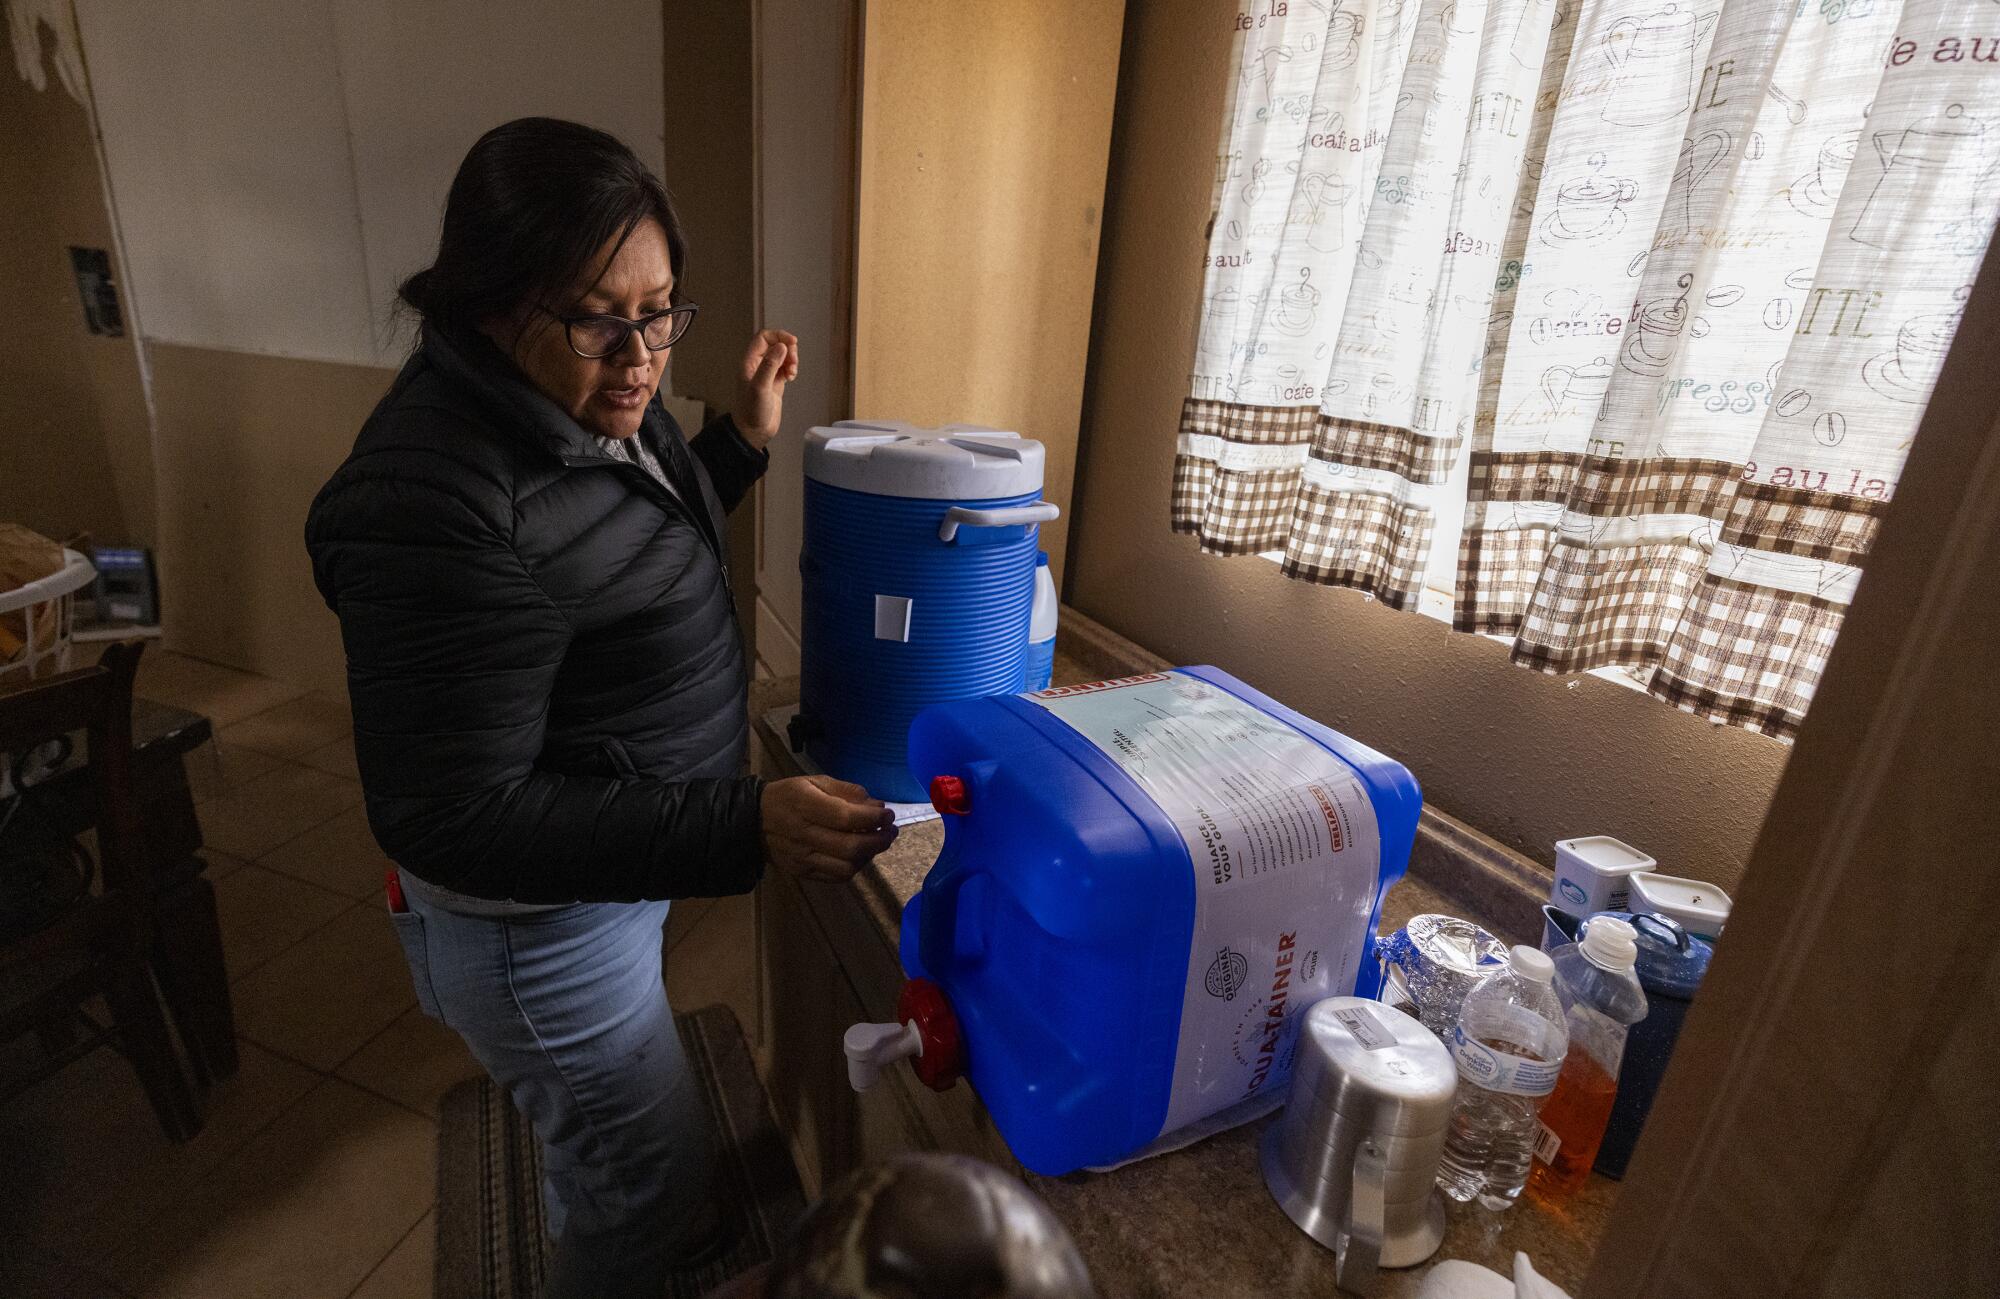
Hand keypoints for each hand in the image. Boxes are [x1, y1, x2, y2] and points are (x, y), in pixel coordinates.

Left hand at [734, 328, 798, 448]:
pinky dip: (791, 368)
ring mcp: (766, 374)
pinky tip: (791, 377)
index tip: (792, 342)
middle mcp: (757, 365)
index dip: (778, 336)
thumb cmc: (752, 412)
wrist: (753, 432)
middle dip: (788, 349)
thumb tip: (781, 346)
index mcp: (749, 362)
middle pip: (775, 344)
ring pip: (782, 355)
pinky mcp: (774, 383)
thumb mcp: (760, 388)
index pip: (763, 337)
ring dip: (791, 359)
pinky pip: (785, 367)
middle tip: (793, 362)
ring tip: (793, 372)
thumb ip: (770, 365)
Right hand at [762, 775, 896, 880]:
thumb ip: (846, 791)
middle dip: (879, 840)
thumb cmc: (789, 796)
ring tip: (877, 843)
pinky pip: (836, 877)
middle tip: (890, 831)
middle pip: (850, 847)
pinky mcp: (803, 872)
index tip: (888, 814)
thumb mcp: (815, 782)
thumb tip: (876, 805)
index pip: (846, 817)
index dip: (874, 818)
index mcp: (805, 805)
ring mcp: (802, 858)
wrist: (755, 823)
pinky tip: (860, 855)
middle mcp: (803, 834)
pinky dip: (854, 867)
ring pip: (846, 867)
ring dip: (869, 856)